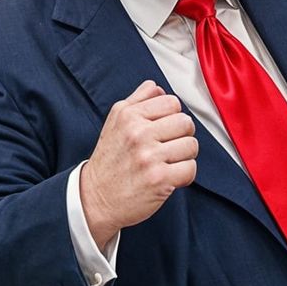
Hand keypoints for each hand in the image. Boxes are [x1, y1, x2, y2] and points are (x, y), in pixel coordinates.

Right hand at [80, 81, 197, 247]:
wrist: (94, 198)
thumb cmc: (109, 160)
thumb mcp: (115, 123)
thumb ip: (137, 100)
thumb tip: (157, 87)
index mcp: (129, 115)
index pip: (172, 102)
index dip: (173, 117)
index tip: (164, 131)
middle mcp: (138, 133)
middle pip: (186, 122)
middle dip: (182, 136)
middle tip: (169, 148)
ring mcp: (149, 156)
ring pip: (191, 145)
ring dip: (184, 157)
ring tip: (168, 162)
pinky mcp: (159, 179)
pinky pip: (190, 168)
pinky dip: (184, 175)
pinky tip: (170, 177)